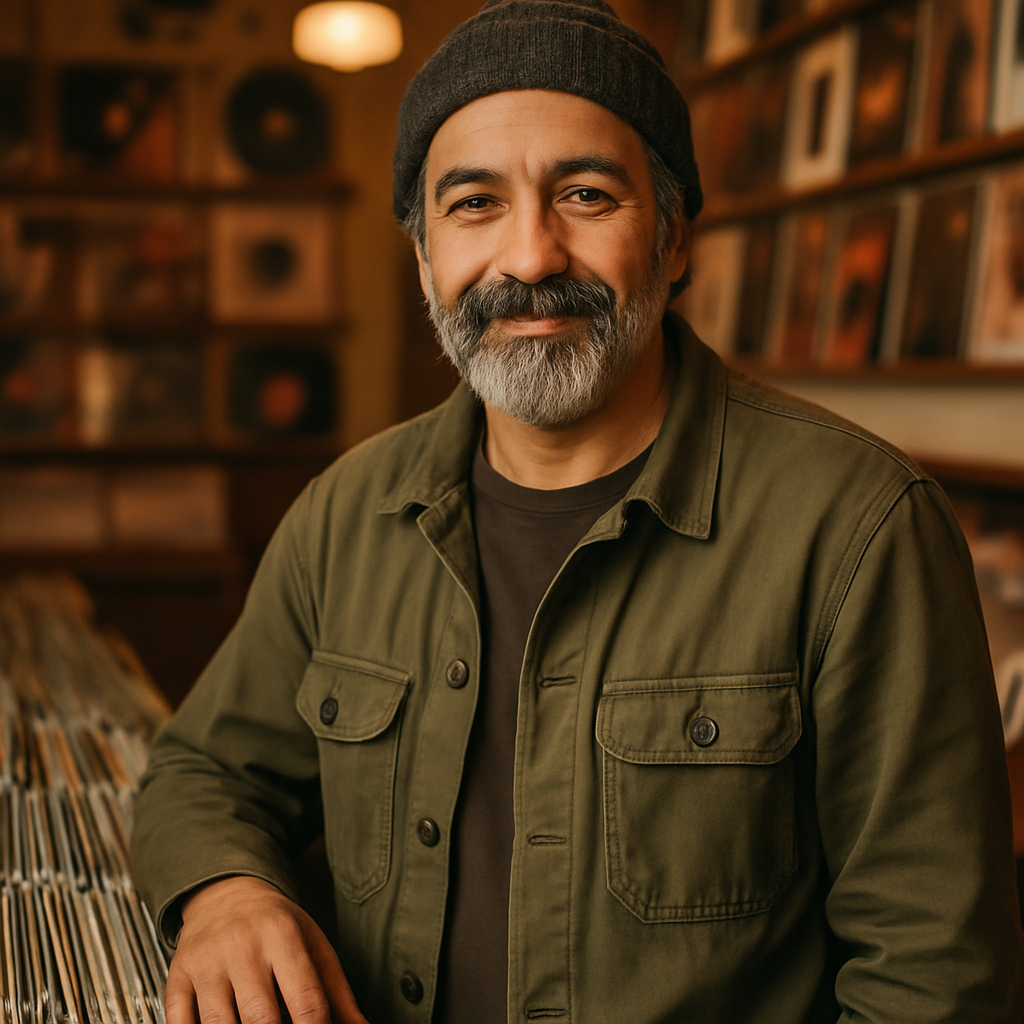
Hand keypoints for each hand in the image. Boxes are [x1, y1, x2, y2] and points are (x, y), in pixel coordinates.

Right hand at [165, 876, 369, 1023]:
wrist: (227, 892)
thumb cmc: (276, 924)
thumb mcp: (313, 945)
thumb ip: (337, 993)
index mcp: (282, 936)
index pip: (307, 1000)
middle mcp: (242, 946)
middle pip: (261, 1019)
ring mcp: (206, 962)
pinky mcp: (178, 976)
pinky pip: (179, 1022)